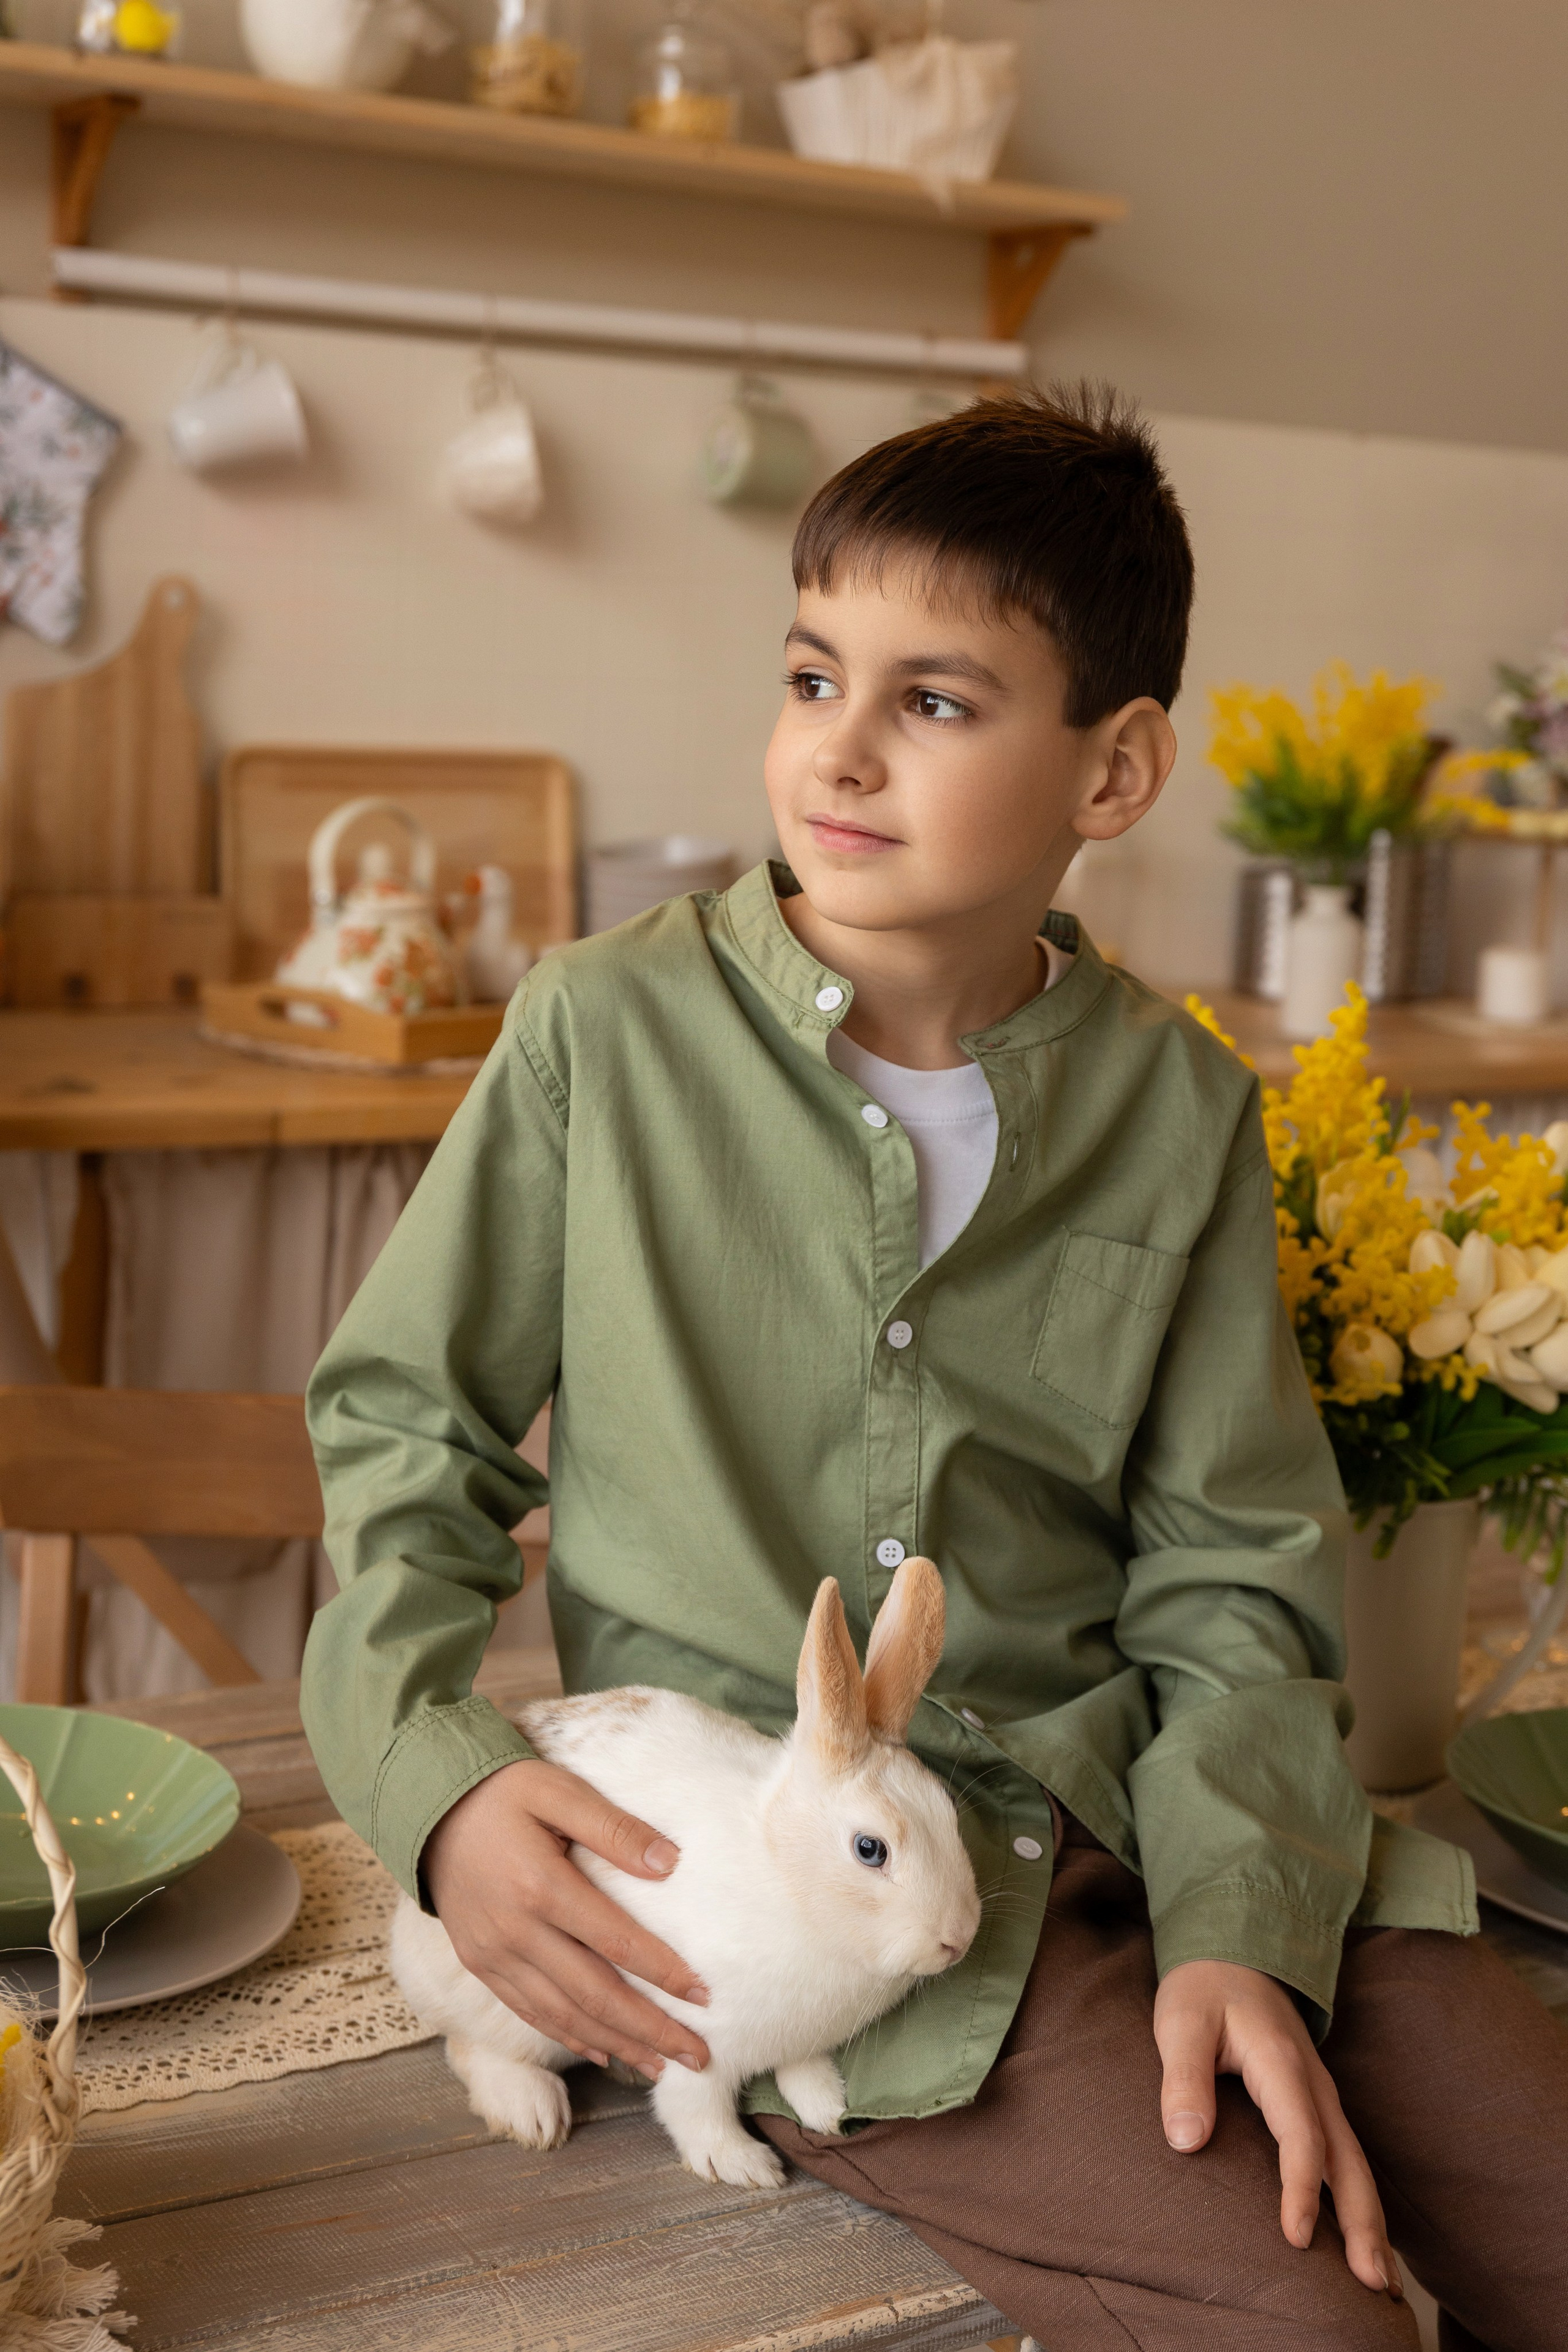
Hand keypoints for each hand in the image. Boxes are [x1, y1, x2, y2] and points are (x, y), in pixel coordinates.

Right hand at [422, 1756, 709, 2082]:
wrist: (430, 1806)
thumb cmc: (502, 1791)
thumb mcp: (558, 1790)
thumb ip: (614, 1828)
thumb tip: (669, 1864)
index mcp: (541, 1886)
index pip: (617, 1942)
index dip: (664, 1973)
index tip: (705, 1996)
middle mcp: (515, 1932)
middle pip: (594, 1995)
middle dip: (651, 2030)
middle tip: (697, 2055)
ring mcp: (493, 1955)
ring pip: (564, 2015)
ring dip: (617, 2044)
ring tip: (660, 2067)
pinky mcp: (480, 1965)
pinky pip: (530, 2011)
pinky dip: (569, 2036)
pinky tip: (603, 2051)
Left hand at [1153, 1959, 1399, 2297]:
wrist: (1233, 1949)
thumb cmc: (1203, 1990)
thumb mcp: (1181, 2022)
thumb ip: (1183, 2079)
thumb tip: (1186, 2142)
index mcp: (1282, 2064)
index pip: (1301, 2137)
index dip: (1300, 2190)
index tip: (1295, 2240)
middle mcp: (1314, 2084)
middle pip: (1347, 2162)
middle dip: (1363, 2224)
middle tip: (1373, 2285)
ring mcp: (1322, 2095)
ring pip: (1355, 2164)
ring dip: (1369, 2221)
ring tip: (1382, 2284)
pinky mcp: (1318, 2103)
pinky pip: (1346, 2157)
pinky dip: (1359, 2200)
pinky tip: (1364, 2239)